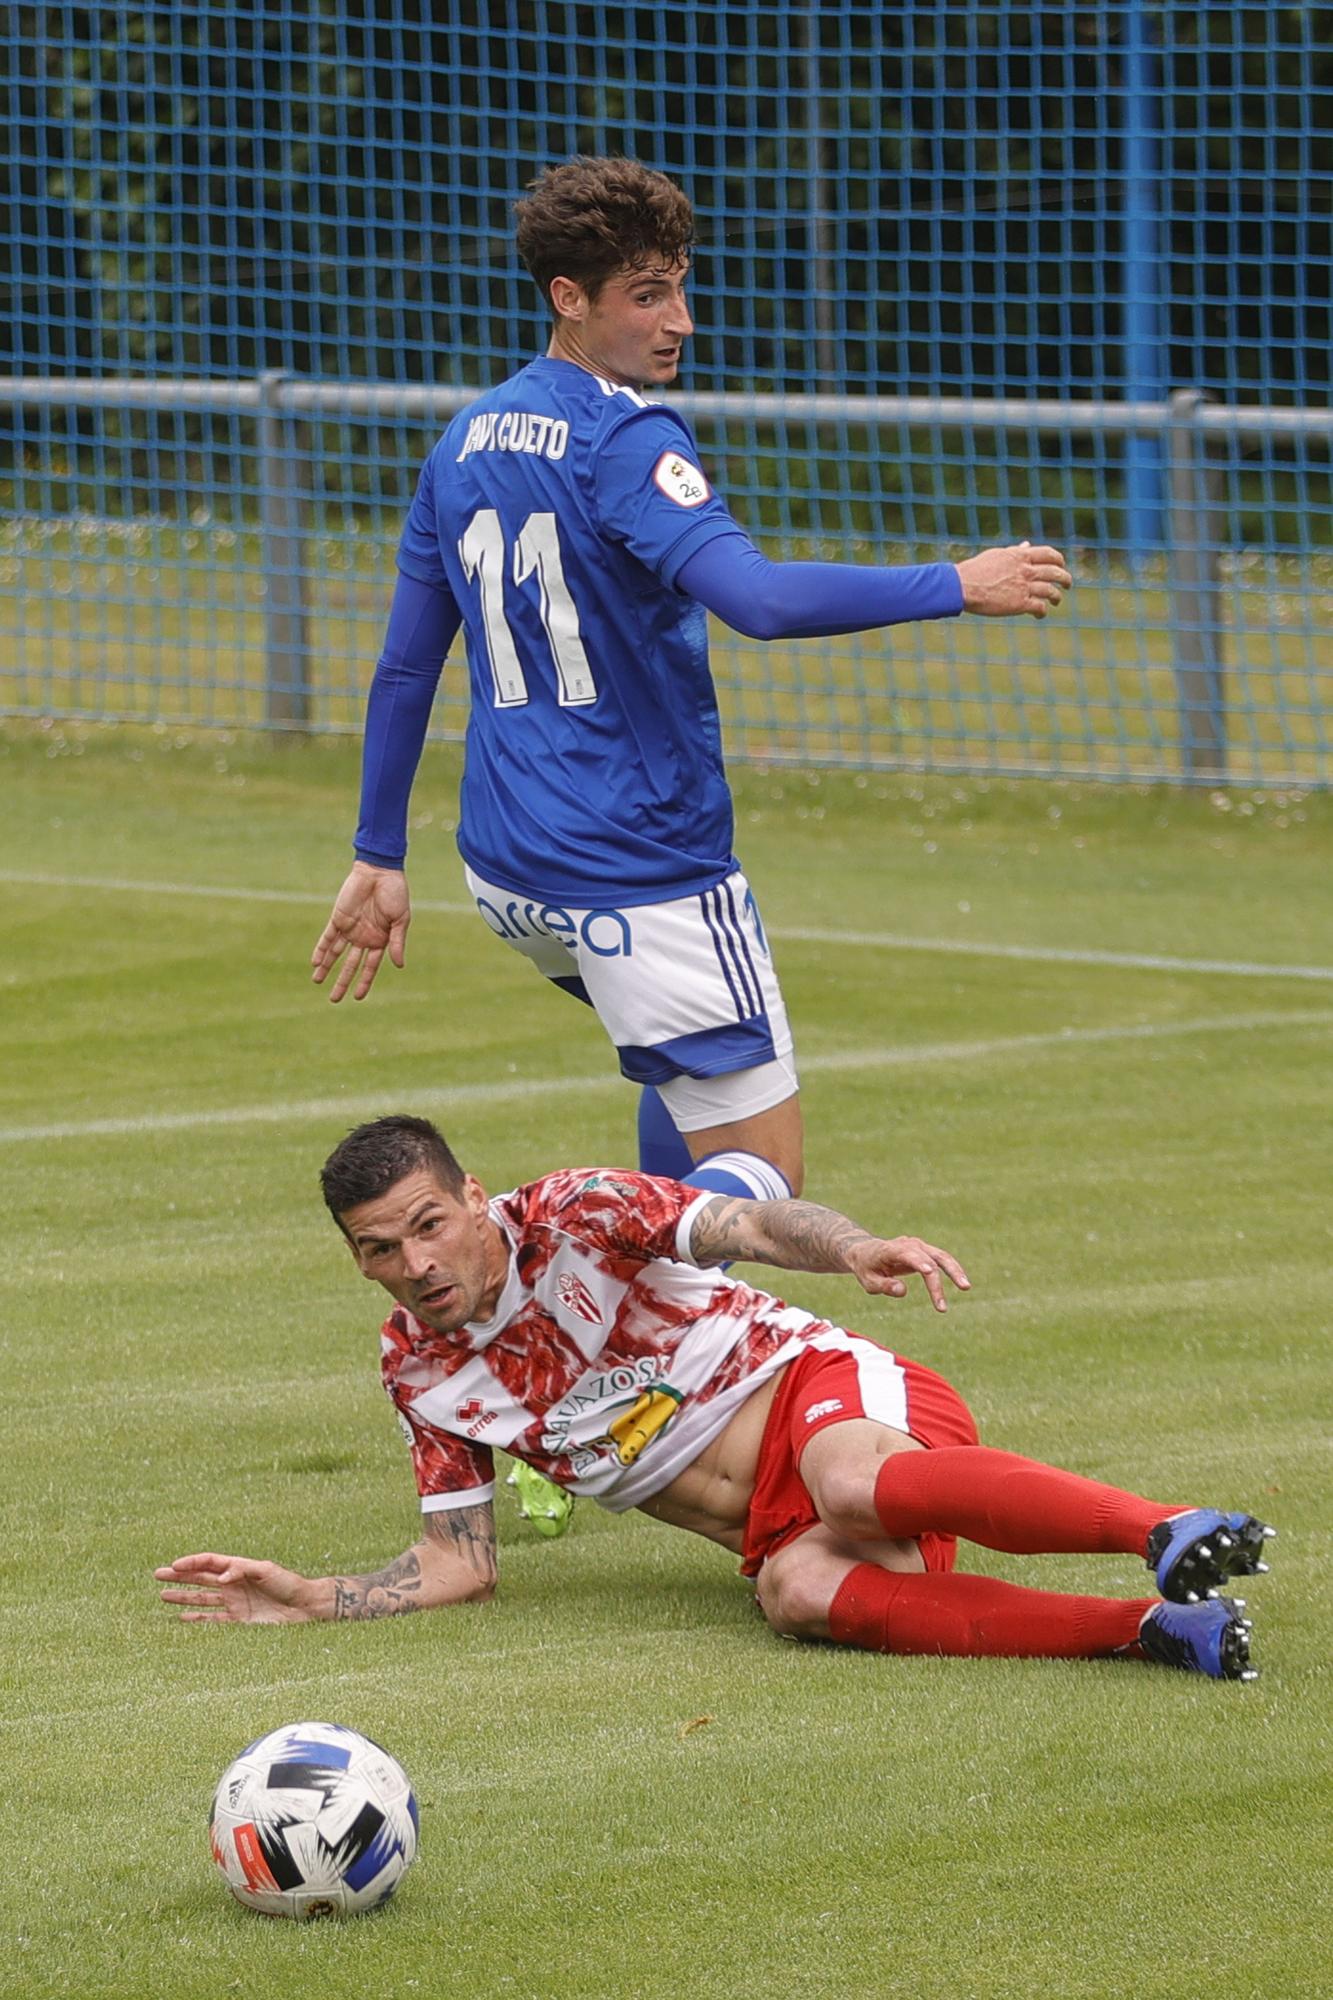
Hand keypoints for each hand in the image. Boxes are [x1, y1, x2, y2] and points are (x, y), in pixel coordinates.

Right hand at [156, 1552, 315, 1623]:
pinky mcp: (238, 1621)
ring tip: (162, 1595)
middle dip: (179, 1576)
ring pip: (202, 1599)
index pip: (209, 1562)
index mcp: (238, 1568)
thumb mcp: (267, 1571)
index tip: (174, 1566)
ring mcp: (234, 1603)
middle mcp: (233, 1584)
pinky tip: (181, 1618)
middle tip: (157, 1575)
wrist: (304, 1608)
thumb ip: (242, 1571)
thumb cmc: (289, 1584)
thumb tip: (220, 1576)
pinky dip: (196, 1619)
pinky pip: (212, 1620)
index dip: (191, 1563)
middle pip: (200, 1578)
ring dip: (183, 1597)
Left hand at [311, 862, 410, 1001]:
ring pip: (336, 954)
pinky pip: (327, 937)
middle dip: (342, 982)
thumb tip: (399, 965)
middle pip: (350, 965)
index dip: (364, 982)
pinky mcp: (338, 918)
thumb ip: (398, 942)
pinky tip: (315, 962)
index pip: (370, 967)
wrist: (379, 871)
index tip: (358, 997)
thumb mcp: (401, 919)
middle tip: (334, 999)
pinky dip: (321, 950)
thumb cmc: (395, 893)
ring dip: (327, 967)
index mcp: (381, 940)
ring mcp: (350, 929)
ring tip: (317, 981)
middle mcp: (364, 937)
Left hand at [844, 1237, 970, 1312]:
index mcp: (891, 1250)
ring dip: (955, 1270)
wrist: (866, 1252)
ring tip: (966, 1287)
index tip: (930, 1272)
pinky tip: (962, 1283)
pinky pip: (942, 1259)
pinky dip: (953, 1270)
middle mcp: (908, 1245)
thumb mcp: (868, 1281)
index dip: (919, 1263)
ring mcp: (918, 1246)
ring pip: (941, 1256)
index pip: (908, 1254)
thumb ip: (884, 1286)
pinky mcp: (925, 1251)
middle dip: (940, 1279)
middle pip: (928, 1259)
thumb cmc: (866, 1268)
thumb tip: (903, 1291)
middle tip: (946, 1300)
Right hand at [955, 542, 1071, 618]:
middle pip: (1055, 572)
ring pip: (1050, 591)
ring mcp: (1024, 587)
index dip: (1058, 559)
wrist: (963, 586)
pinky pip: (1039, 607)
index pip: (1048, 554)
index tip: (1061, 565)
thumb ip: (1015, 552)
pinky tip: (1040, 615)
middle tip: (1067, 584)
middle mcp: (1026, 570)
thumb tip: (1026, 545)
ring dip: (1057, 596)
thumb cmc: (975, 571)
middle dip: (1065, 578)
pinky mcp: (1019, 604)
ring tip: (1057, 600)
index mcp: (1020, 556)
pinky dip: (1042, 612)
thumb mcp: (997, 556)